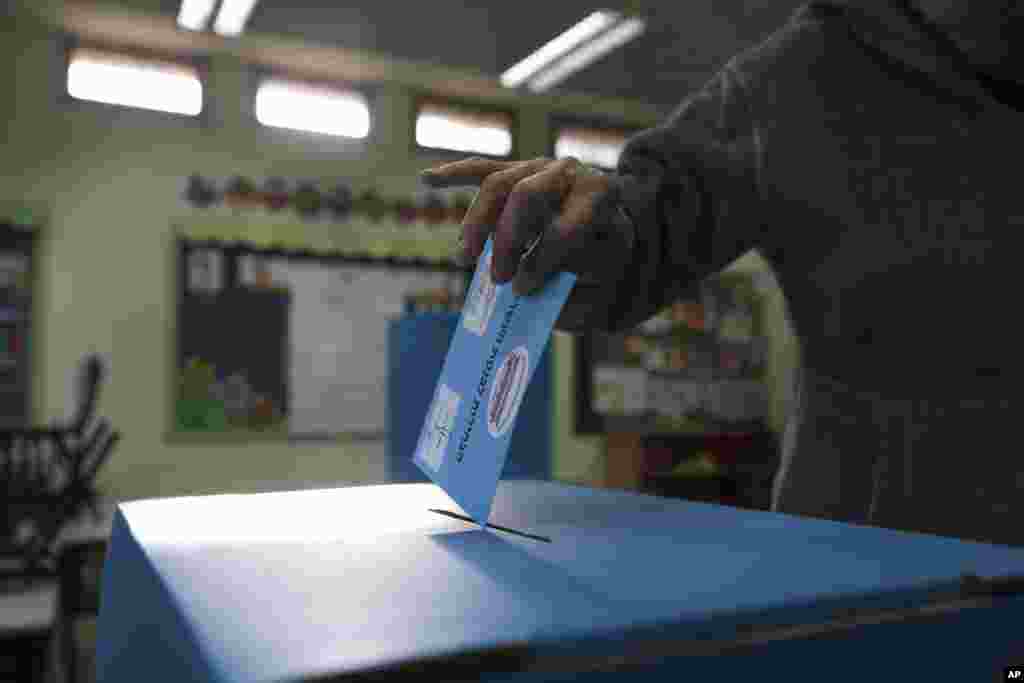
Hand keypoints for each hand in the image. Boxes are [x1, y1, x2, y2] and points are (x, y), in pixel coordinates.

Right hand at [420, 156, 636, 330]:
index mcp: (601, 197)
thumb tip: (526, 294)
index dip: (541, 262)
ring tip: (468, 257)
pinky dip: (454, 174)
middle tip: (498, 278)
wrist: (612, 235)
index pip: (565, 227)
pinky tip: (427, 179)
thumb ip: (572, 295)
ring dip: (477, 222)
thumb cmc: (603, 265)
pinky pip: (483, 169)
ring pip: (498, 183)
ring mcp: (542, 167)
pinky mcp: (518, 171)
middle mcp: (571, 173)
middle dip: (506, 239)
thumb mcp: (604, 284)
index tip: (522, 290)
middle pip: (527, 194)